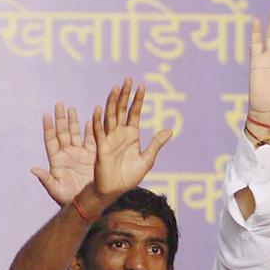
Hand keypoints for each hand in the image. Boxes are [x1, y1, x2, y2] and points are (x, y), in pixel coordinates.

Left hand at [32, 104, 96, 205]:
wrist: (87, 204)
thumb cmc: (68, 199)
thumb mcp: (55, 190)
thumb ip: (45, 179)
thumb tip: (32, 169)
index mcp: (56, 160)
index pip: (51, 140)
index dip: (48, 127)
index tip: (46, 114)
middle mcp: (67, 154)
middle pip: (62, 132)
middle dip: (61, 118)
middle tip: (59, 104)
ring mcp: (80, 154)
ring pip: (75, 134)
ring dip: (73, 121)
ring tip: (71, 108)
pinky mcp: (92, 157)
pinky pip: (91, 140)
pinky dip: (90, 130)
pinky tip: (91, 120)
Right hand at [91, 78, 173, 200]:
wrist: (116, 190)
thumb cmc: (130, 176)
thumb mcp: (147, 159)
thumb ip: (156, 144)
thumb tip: (170, 130)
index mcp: (131, 135)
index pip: (134, 113)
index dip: (138, 99)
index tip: (142, 85)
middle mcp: (120, 133)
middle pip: (121, 109)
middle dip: (125, 95)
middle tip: (128, 79)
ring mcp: (109, 139)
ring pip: (110, 116)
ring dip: (112, 102)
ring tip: (116, 88)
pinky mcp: (101, 147)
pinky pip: (99, 132)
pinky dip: (98, 121)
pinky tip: (99, 109)